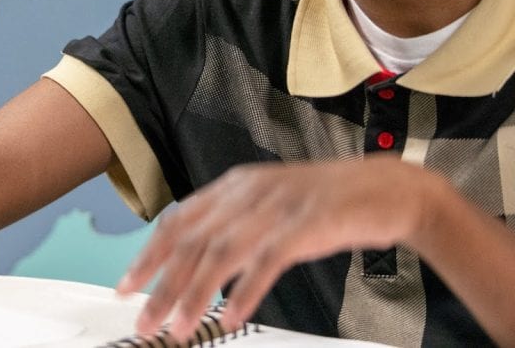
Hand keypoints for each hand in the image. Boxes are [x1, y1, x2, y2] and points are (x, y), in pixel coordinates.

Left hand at [116, 157, 439, 340]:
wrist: (387, 190)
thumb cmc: (327, 202)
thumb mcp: (269, 204)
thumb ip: (232, 223)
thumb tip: (193, 258)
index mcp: (235, 186)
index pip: (178, 220)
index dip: (148, 255)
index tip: (127, 285)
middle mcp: (249, 193)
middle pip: (192, 241)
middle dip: (162, 284)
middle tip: (145, 319)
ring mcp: (277, 208)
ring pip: (221, 253)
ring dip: (195, 294)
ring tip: (180, 327)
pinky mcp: (305, 225)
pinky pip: (266, 262)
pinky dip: (245, 292)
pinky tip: (232, 316)